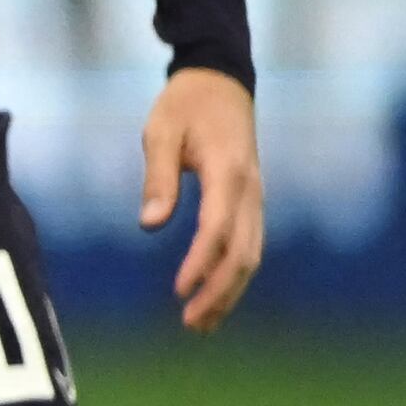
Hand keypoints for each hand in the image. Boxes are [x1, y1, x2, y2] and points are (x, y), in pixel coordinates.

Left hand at [139, 67, 260, 329]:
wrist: (221, 81)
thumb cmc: (185, 105)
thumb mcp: (160, 132)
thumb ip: (157, 178)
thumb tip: (149, 225)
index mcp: (228, 171)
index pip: (217, 228)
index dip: (200, 263)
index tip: (179, 290)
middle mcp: (250, 189)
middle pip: (242, 253)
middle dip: (219, 292)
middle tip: (190, 323)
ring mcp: (256, 197)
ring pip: (251, 255)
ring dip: (228, 291)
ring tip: (200, 323)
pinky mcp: (251, 202)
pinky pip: (248, 245)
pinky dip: (233, 275)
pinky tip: (213, 295)